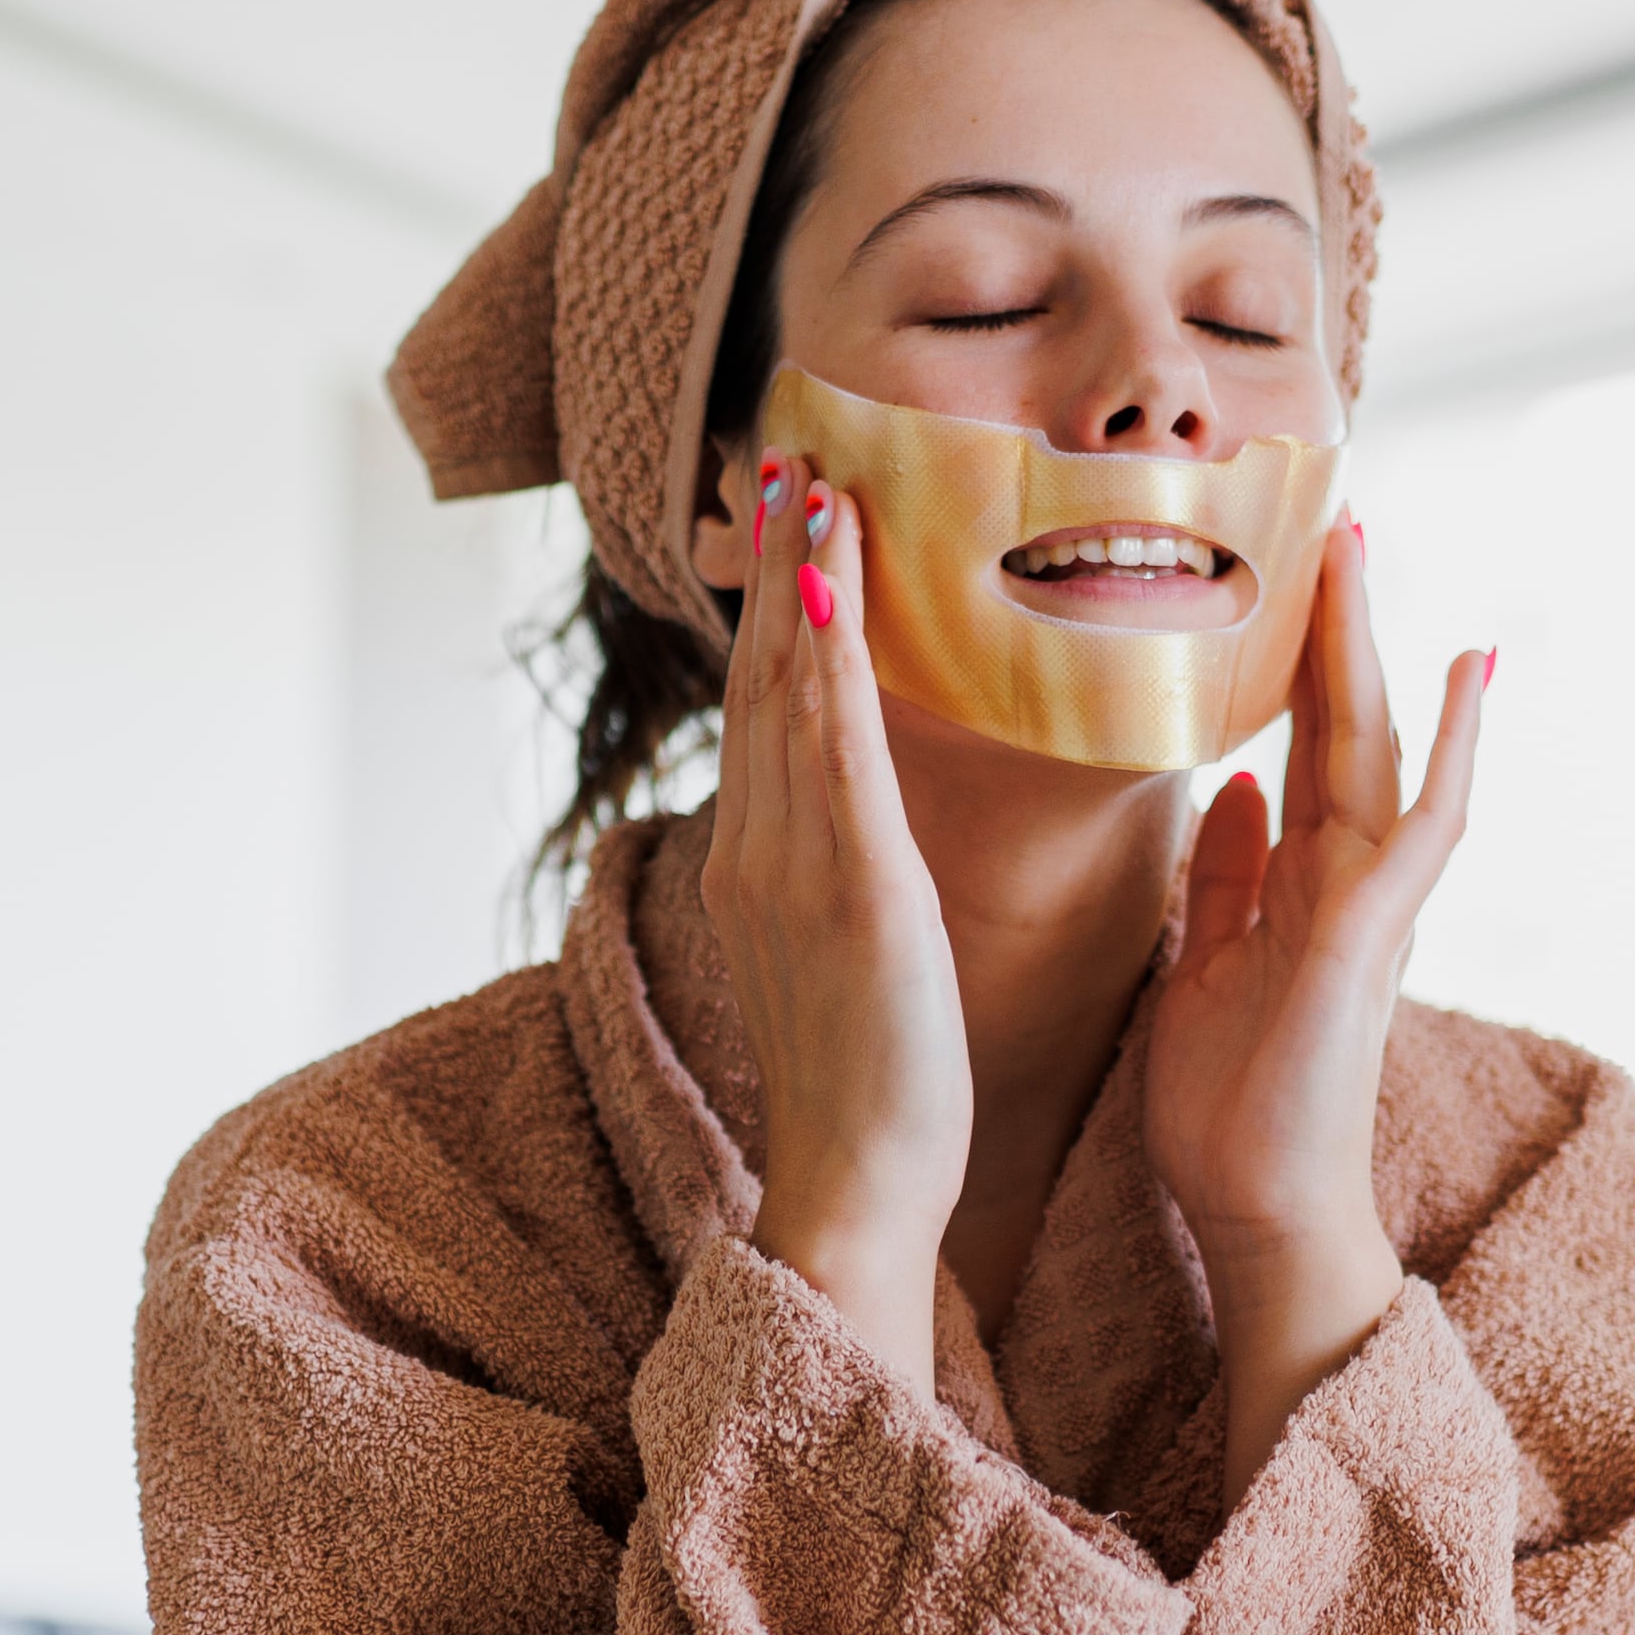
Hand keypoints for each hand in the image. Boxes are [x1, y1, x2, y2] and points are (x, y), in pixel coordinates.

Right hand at [705, 455, 967, 1400]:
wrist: (854, 1187)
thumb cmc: (877, 1086)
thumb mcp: (853, 955)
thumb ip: (849, 874)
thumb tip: (871, 826)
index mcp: (758, 862)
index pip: (765, 709)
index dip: (773, 607)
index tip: (788, 514)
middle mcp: (758, 847)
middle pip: (760, 677)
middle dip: (772, 559)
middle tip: (785, 447)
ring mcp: (792, 865)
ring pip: (789, 690)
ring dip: (798, 574)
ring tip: (810, 473)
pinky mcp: (846, 889)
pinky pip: (834, 747)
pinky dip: (827, 656)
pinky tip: (832, 581)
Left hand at [1143, 521, 1489, 1496]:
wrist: (1259, 1214)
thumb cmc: (1232, 1108)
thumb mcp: (1205, 965)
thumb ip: (1227, 879)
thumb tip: (1232, 789)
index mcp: (1299, 882)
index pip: (1297, 744)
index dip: (1288, 660)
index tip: (1272, 574)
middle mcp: (1347, 879)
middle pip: (1342, 724)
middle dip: (1333, 624)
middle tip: (1329, 517)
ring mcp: (1369, 904)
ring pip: (1377, 749)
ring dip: (1373, 648)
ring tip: (1364, 550)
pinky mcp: (1370, 936)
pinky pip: (1421, 823)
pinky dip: (1447, 746)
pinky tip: (1465, 671)